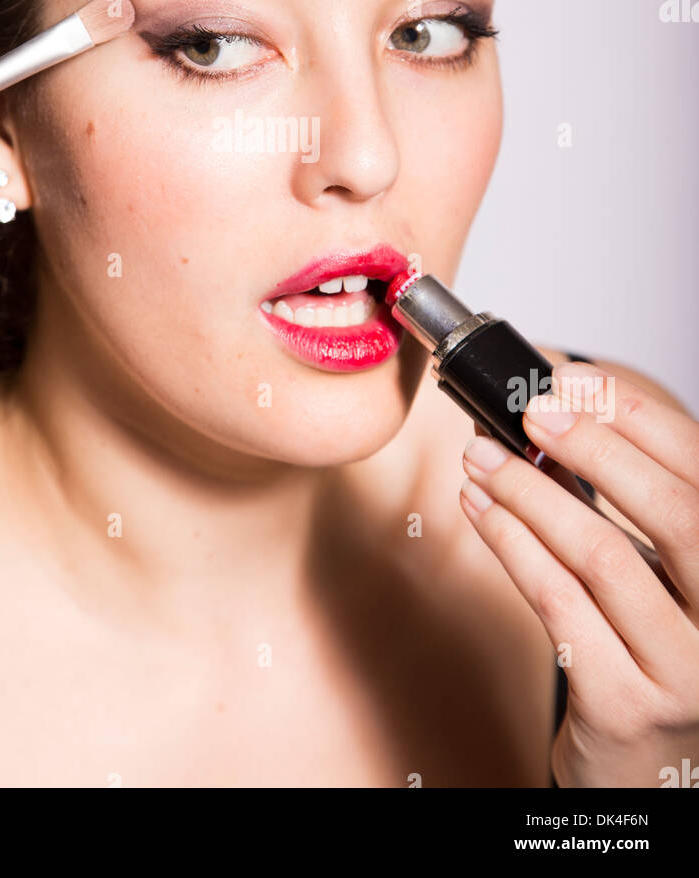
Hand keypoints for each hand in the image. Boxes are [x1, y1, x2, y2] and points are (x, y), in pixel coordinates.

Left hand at [459, 362, 698, 787]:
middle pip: (669, 510)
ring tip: (483, 459)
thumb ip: (631, 508)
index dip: (639, 417)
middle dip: (591, 445)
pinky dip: (510, 544)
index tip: (576, 383)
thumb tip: (559, 420)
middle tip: (528, 413)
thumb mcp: (663, 577)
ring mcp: (686, 670)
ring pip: (600, 555)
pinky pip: (557, 604)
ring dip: (530, 493)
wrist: (648, 776)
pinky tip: (481, 511)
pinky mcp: (625, 703)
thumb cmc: (653, 656)